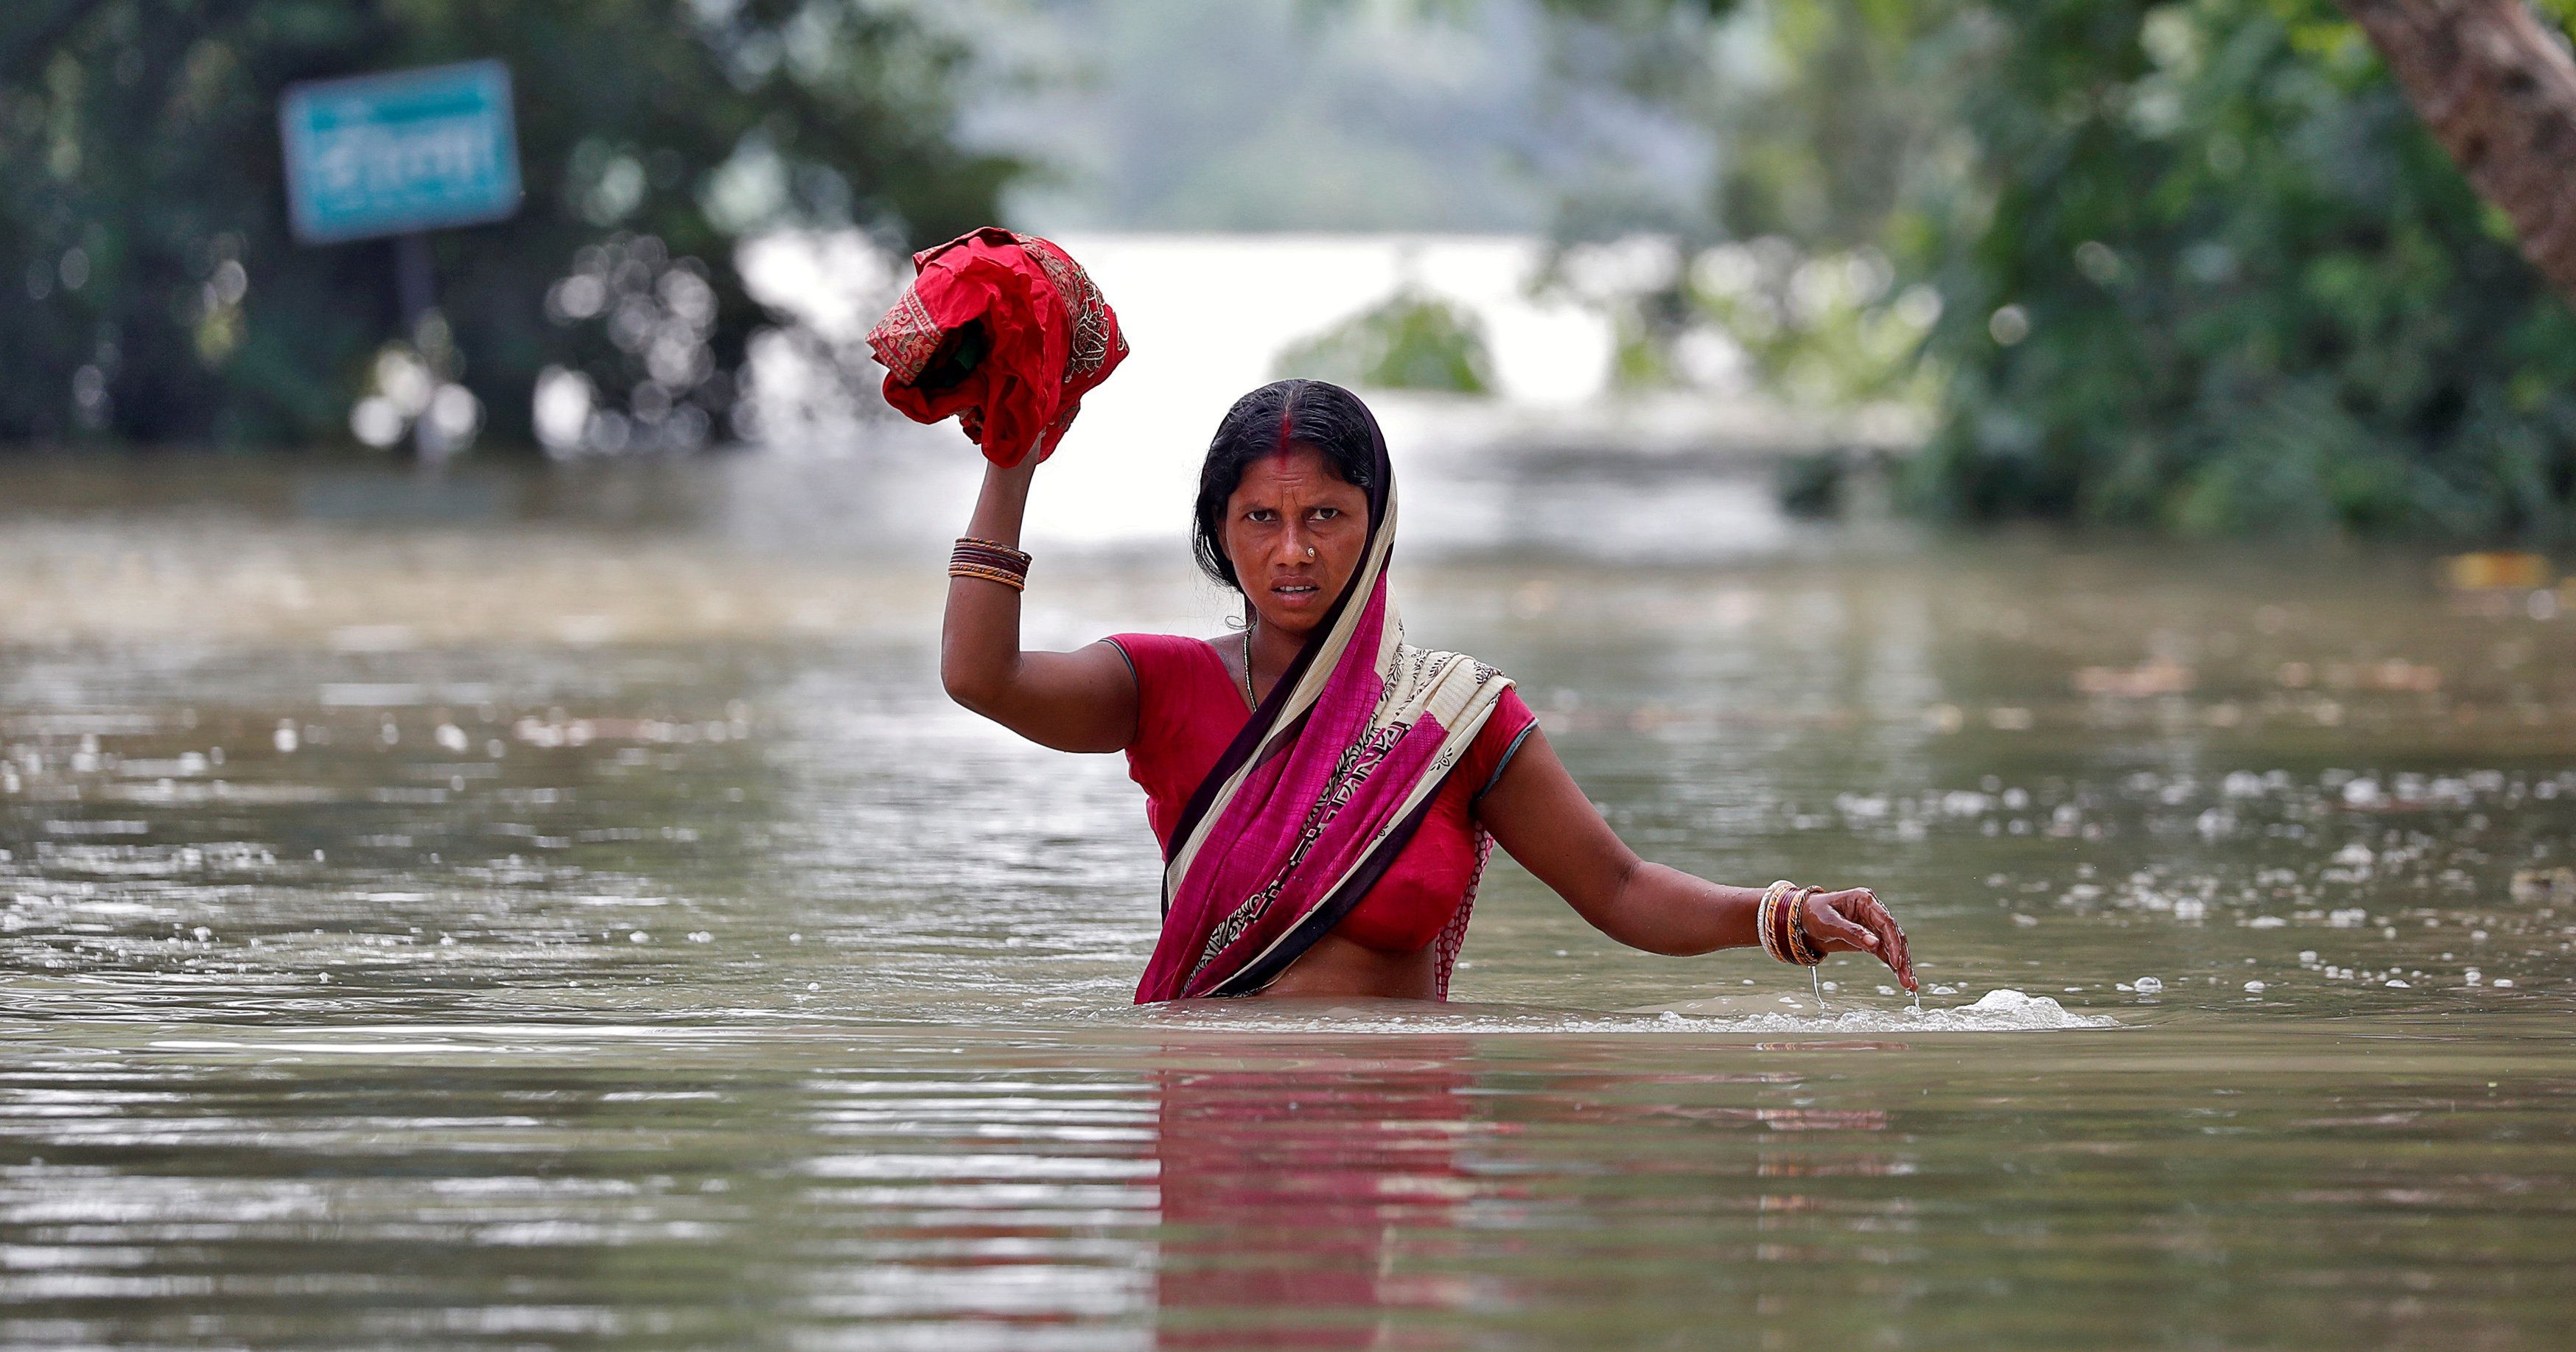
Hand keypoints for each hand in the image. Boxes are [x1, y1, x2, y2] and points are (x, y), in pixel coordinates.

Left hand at [1798, 888, 1914, 992]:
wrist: (1801, 920)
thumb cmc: (1813, 914)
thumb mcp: (1829, 923)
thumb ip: (1852, 933)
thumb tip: (1875, 944)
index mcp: (1864, 900)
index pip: (1886, 922)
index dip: (1893, 942)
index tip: (1897, 961)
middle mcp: (1872, 911)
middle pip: (1894, 935)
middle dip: (1902, 958)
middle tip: (1907, 979)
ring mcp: (1873, 925)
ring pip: (1893, 946)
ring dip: (1901, 965)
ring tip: (1909, 984)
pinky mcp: (1870, 938)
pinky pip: (1884, 952)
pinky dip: (1893, 965)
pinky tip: (1901, 978)